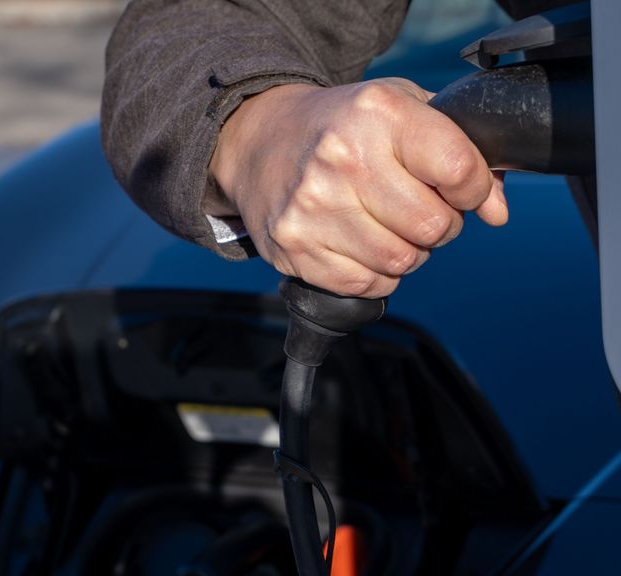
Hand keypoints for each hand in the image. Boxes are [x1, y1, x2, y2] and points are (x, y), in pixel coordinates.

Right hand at [206, 79, 506, 297]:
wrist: (259, 143)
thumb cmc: (341, 127)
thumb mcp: (402, 111)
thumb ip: (460, 152)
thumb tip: (496, 212)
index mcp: (377, 114)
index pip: (459, 171)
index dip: (473, 189)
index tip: (460, 189)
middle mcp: (342, 160)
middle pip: (433, 227)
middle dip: (440, 226)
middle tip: (420, 211)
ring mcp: (313, 209)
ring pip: (401, 261)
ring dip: (408, 252)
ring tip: (388, 227)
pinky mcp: (295, 248)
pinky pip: (366, 284)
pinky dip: (376, 273)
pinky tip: (362, 246)